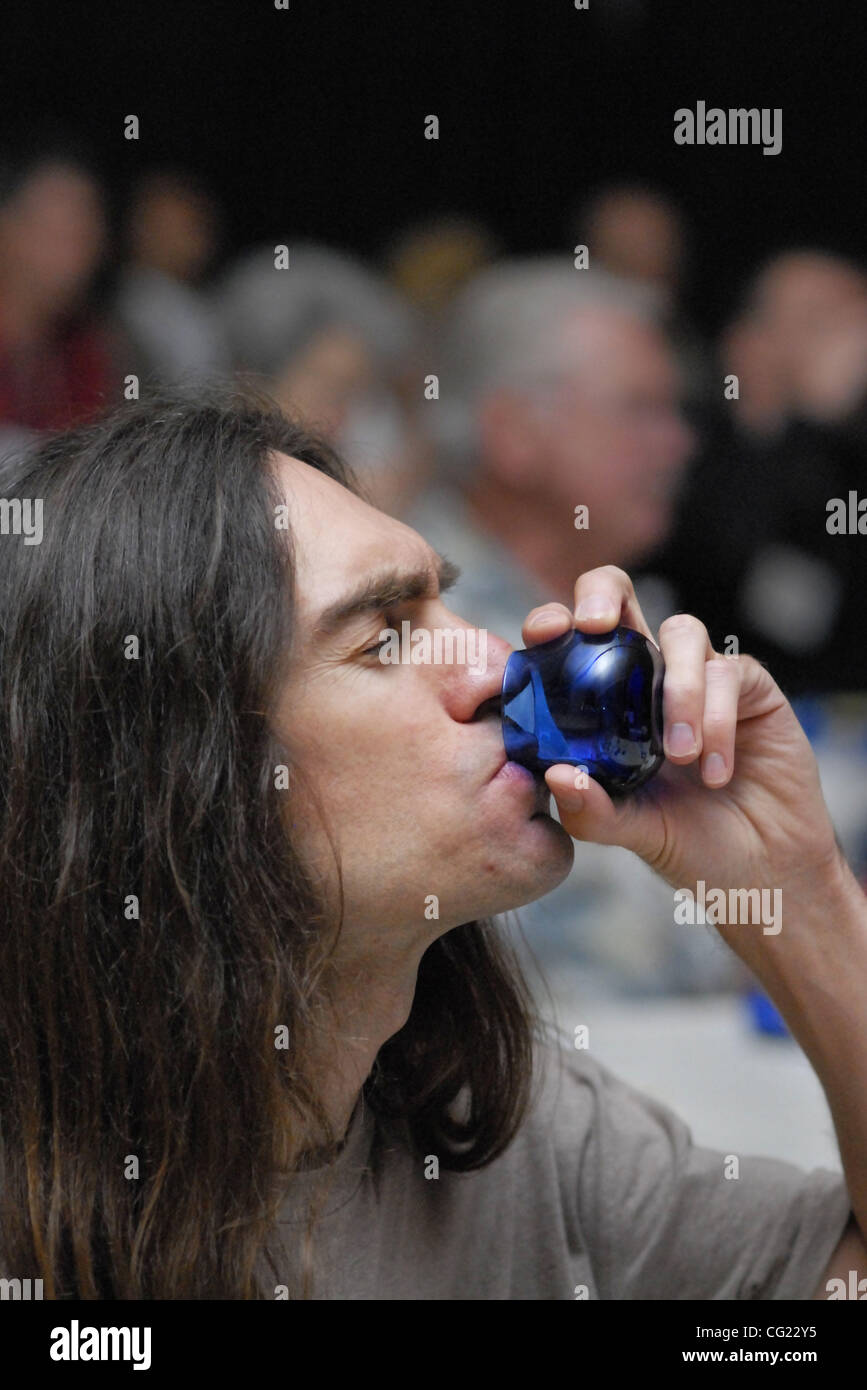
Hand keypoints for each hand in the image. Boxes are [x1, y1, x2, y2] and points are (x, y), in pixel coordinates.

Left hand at [521, 567, 842, 946]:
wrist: (759, 868)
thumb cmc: (687, 843)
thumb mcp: (629, 831)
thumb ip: (591, 810)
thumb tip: (556, 775)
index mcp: (604, 699)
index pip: (570, 641)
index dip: (552, 621)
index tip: (544, 635)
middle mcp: (648, 675)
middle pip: (618, 595)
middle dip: (601, 594)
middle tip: (593, 627)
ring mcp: (699, 674)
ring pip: (681, 632)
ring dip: (676, 691)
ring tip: (678, 757)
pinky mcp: (749, 686)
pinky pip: (728, 673)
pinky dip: (716, 720)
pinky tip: (715, 772)